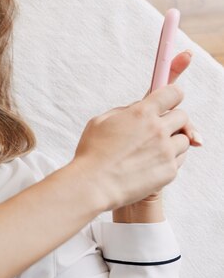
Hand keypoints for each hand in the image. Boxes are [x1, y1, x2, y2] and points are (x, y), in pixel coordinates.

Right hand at [73, 51, 197, 210]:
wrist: (94, 184)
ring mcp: (166, 151)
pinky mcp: (170, 171)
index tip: (173, 95)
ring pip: (183, 139)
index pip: (173, 92)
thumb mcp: (101, 121)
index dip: (173, 93)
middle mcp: (158, 129)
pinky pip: (179, 159)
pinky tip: (150, 164)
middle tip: (158, 128)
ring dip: (172, 141)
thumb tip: (140, 108)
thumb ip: (126, 111)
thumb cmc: (92, 152)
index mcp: (141, 113)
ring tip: (150, 150)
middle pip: (182, 116)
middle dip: (172, 120)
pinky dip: (169, 160)